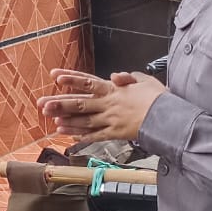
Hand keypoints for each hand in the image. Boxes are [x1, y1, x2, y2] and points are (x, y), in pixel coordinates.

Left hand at [39, 69, 165, 146]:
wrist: (169, 118)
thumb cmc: (158, 98)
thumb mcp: (143, 81)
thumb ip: (127, 77)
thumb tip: (115, 76)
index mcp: (113, 89)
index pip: (87, 82)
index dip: (71, 79)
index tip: (55, 75)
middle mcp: (108, 104)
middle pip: (79, 103)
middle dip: (59, 103)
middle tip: (42, 103)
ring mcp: (110, 120)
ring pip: (84, 120)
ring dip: (66, 120)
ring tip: (50, 119)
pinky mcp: (115, 133)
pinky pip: (95, 135)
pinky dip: (81, 134)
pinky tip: (68, 134)